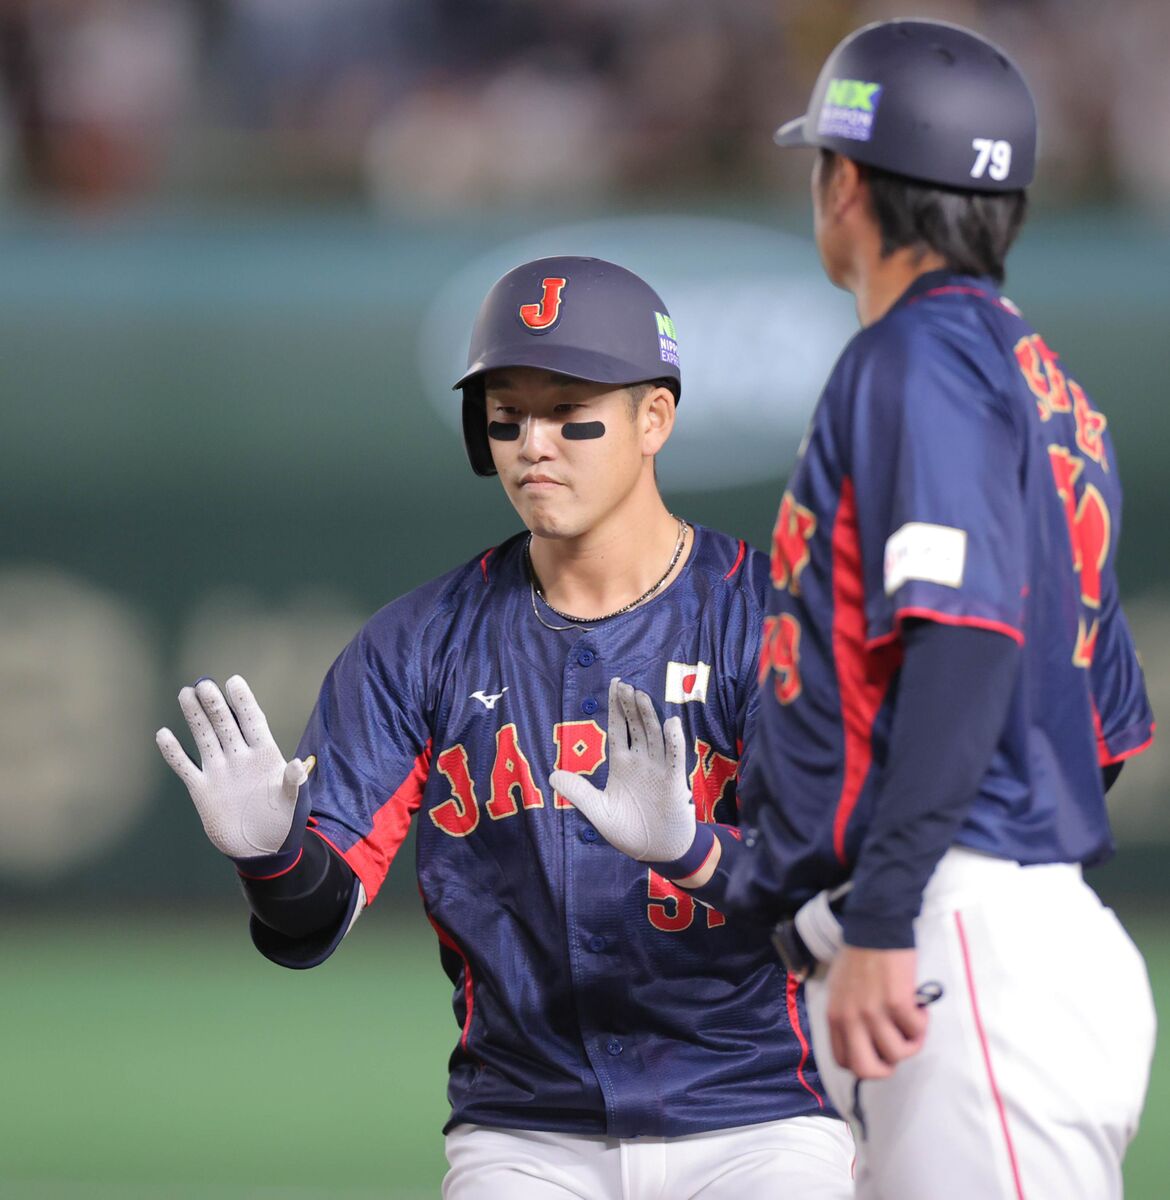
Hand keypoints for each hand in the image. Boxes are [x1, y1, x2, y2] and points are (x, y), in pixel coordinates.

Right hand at [155, 675, 312, 861]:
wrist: (263, 848)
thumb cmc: (285, 820)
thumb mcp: (294, 802)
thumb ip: (293, 783)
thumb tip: (296, 765)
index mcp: (264, 755)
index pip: (253, 721)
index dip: (244, 702)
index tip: (234, 682)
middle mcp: (239, 757)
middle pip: (225, 724)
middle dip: (215, 704)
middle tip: (204, 683)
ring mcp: (219, 771)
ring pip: (204, 738)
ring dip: (195, 717)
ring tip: (185, 693)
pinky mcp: (202, 790)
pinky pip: (185, 767)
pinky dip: (174, 753)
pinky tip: (163, 735)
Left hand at [551, 677, 695, 862]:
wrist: (656, 852)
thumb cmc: (629, 831)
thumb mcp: (598, 811)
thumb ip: (578, 792)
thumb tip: (551, 775)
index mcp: (622, 765)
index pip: (618, 729)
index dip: (616, 707)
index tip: (616, 684)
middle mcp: (641, 762)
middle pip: (636, 727)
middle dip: (630, 706)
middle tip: (625, 685)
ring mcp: (658, 770)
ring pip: (654, 736)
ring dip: (649, 716)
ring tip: (640, 695)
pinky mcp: (673, 783)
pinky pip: (674, 758)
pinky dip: (674, 741)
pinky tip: (671, 724)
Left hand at [825, 945, 928, 1078]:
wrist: (875, 927)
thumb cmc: (859, 958)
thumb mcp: (840, 991)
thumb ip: (847, 1019)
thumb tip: (864, 1045)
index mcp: (834, 1016)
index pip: (844, 1062)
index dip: (866, 1062)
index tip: (879, 1050)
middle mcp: (850, 1018)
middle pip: (867, 1070)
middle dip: (888, 1066)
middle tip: (897, 1045)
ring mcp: (873, 1011)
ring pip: (898, 1054)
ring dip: (912, 1041)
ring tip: (912, 1021)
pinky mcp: (897, 1002)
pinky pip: (916, 1031)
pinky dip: (922, 1023)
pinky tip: (919, 1007)